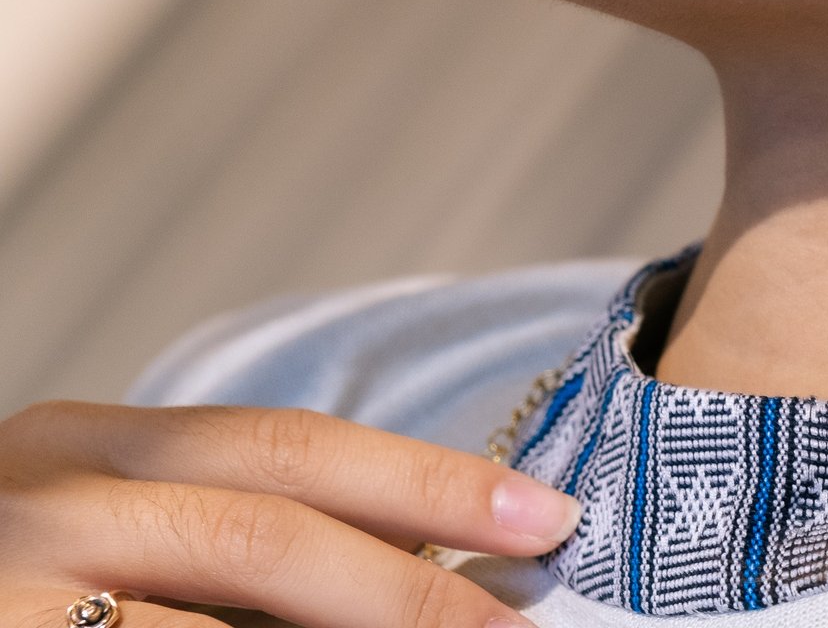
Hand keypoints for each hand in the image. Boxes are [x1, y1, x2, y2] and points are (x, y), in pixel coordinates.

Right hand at [0, 400, 581, 627]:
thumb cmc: (19, 579)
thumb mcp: (107, 528)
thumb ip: (235, 543)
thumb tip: (429, 574)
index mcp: (84, 446)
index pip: (290, 449)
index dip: (429, 483)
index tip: (546, 518)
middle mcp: (37, 504)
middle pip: (265, 529)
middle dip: (412, 586)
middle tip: (522, 626)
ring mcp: (6, 600)